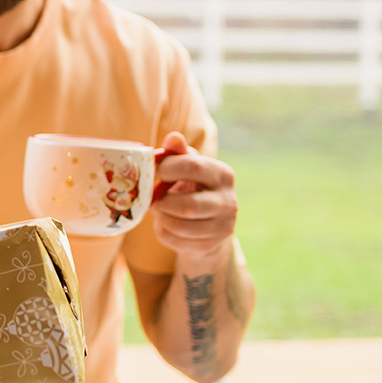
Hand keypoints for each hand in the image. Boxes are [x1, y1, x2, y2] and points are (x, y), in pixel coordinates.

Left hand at [149, 131, 237, 258]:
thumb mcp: (188, 165)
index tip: (154, 171)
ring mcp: (223, 226)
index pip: (192, 167)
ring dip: (161, 217)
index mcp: (223, 174)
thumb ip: (178, 152)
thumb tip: (174, 137)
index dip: (165, 169)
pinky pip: (176, 241)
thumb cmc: (192, 185)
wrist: (207, 221)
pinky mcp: (210, 245)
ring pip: (181, 227)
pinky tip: (164, 223)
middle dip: (162, 202)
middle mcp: (229, 201)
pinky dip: (162, 231)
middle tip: (153, 198)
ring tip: (157, 209)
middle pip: (187, 205)